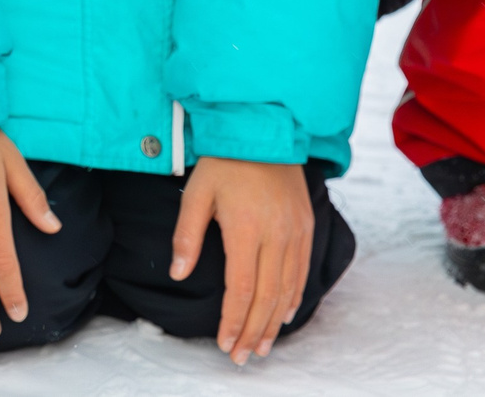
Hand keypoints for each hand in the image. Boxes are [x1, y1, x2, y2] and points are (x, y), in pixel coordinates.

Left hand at [171, 157, 313, 364]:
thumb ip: (187, 235)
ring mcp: (296, 231)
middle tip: (243, 358)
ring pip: (288, 289)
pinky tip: (285, 315)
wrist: (263, 127)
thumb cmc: (224, 160)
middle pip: (267, 297)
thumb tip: (178, 274)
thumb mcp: (196, 192)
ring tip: (263, 346)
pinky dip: (294, 298)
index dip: (234, 320)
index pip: (242, 288)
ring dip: (275, 323)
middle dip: (254, 332)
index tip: (225, 344)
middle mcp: (277, 234)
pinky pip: (302, 271)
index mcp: (247, 228)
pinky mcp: (306, 226)